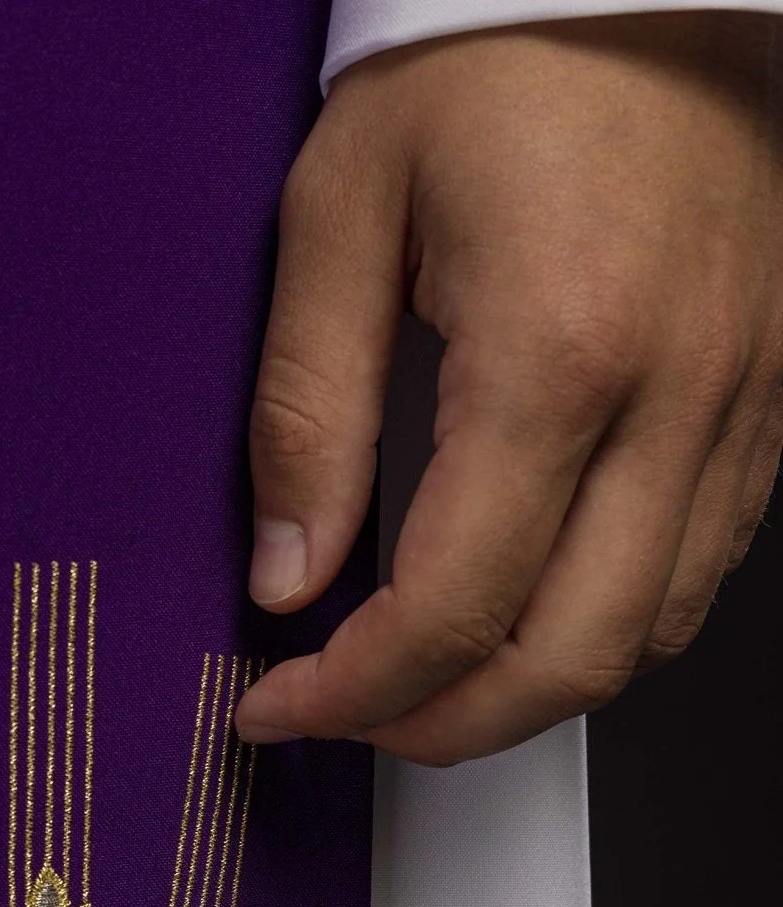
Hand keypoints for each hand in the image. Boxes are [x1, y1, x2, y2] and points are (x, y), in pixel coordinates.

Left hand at [236, 14, 782, 763]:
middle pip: (569, 663)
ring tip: (429, 682)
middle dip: (443, 729)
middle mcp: (677, 394)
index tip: (281, 704)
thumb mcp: (342, 209)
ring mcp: (744, 401)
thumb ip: (307, 411)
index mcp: (560, 348)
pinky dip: (607, 626)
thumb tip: (289, 574)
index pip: (452, 606)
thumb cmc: (495, 52)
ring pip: (648, 638)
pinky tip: (529, 610)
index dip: (352, 692)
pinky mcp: (771, 397)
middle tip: (355, 721)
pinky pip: (700, 572)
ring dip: (528, 692)